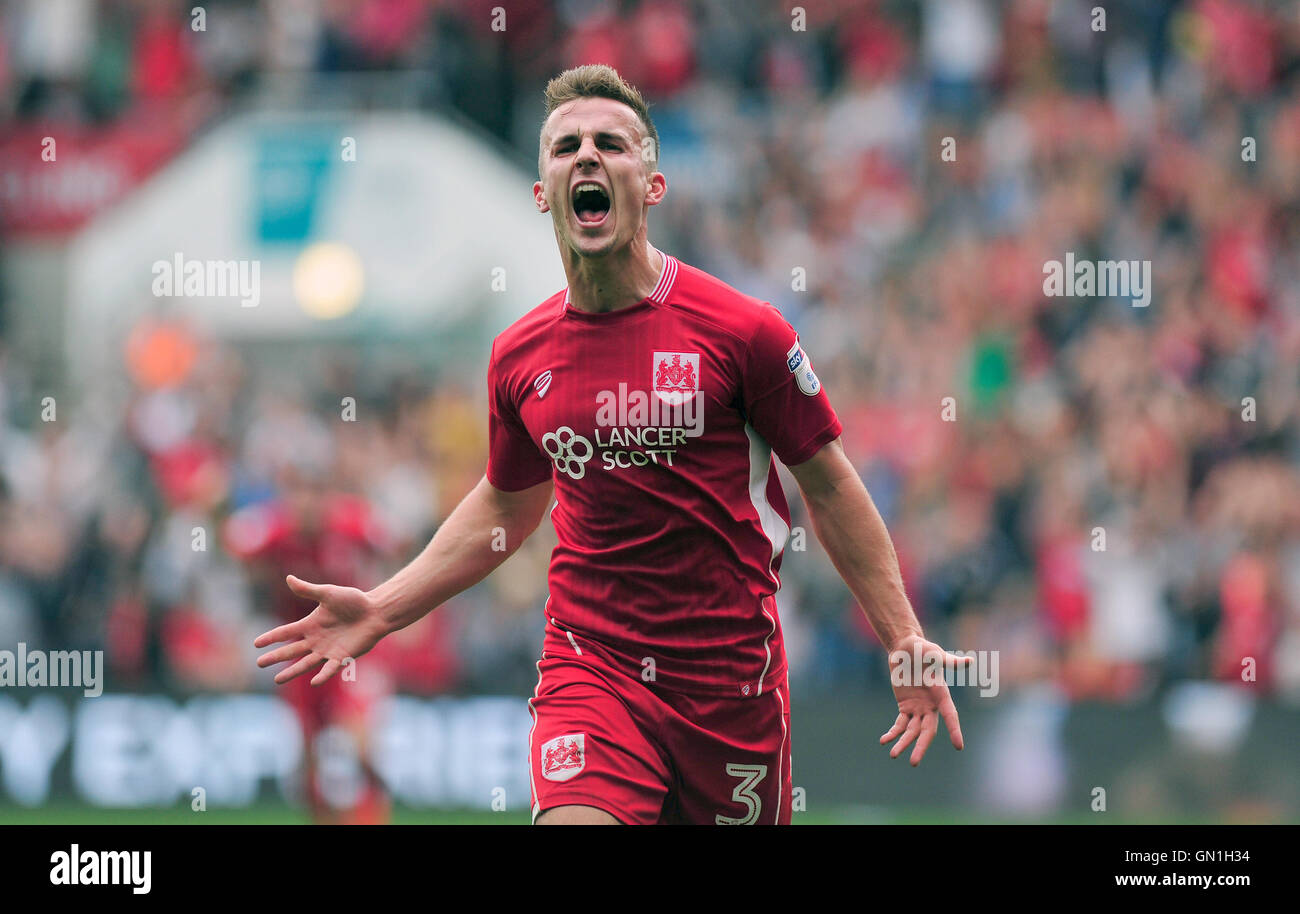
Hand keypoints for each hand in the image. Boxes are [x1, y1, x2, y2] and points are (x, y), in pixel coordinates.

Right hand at [254, 575, 388, 685]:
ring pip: (306, 663)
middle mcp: (316, 639)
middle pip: (291, 650)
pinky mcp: (342, 656)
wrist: (375, 611)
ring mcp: (328, 650)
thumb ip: (308, 589)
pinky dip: (323, 675)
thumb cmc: (353, 601)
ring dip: (292, 671)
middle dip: (276, 657)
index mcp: (310, 624)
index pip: (286, 632)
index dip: (272, 637)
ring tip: (278, 680)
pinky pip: (330, 668)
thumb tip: (288, 578)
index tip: (256, 643)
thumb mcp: (328, 593)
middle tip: (259, 663)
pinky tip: (313, 681)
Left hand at [879, 633, 970, 765]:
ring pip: (912, 731)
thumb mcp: (935, 654)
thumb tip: (969, 661)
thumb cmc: (923, 649)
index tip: (959, 746)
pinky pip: (900, 724)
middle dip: (920, 746)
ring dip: (903, 743)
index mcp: (941, 694)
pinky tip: (884, 741)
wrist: (905, 648)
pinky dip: (893, 732)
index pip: (950, 715)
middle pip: (927, 731)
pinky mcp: (905, 706)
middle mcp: (932, 705)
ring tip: (893, 754)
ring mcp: (918, 708)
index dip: (955, 730)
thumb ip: (949, 661)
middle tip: (913, 763)